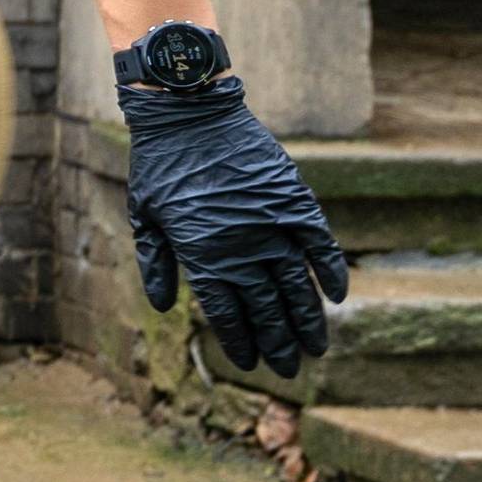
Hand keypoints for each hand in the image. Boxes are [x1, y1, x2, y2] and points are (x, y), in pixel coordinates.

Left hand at [120, 76, 349, 377]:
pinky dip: (332, 271)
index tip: (253, 363)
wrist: (189, 112)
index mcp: (204, 257)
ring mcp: (272, 226)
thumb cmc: (160, 164)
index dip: (242, 342)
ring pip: (297, 288)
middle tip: (289, 369)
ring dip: (309, 321)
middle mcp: (243, 249)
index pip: (229, 315)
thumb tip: (164, 307)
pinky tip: (337, 297)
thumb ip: (156, 263)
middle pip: (267, 311)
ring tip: (317, 350)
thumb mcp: (144, 217)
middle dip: (279, 344)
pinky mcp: (294, 202)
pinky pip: (321, 246)